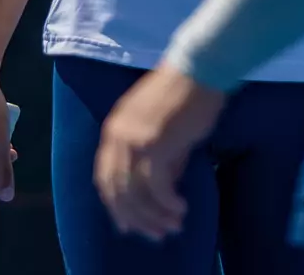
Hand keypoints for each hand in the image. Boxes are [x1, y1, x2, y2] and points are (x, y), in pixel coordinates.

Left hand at [93, 62, 226, 240]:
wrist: (199, 68)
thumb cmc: (186, 94)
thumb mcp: (162, 128)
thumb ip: (159, 157)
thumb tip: (163, 189)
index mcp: (113, 128)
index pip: (104, 177)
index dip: (115, 204)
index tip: (129, 225)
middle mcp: (117, 136)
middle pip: (117, 190)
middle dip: (136, 218)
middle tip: (156, 234)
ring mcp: (133, 140)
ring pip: (136, 193)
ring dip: (154, 216)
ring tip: (173, 226)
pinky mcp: (154, 145)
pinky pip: (157, 187)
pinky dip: (167, 204)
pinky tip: (181, 209)